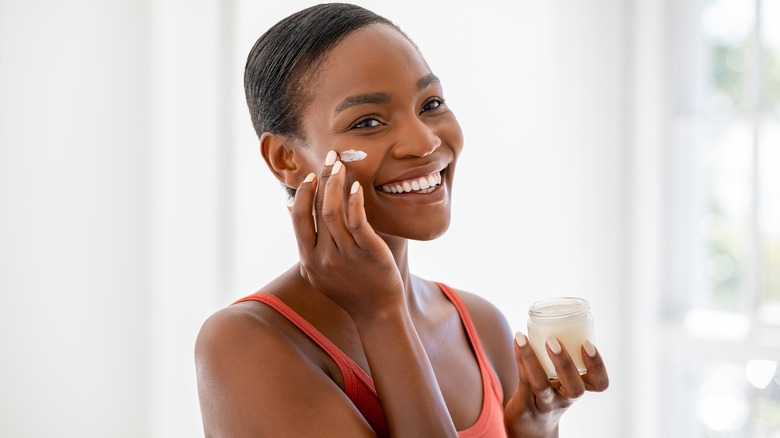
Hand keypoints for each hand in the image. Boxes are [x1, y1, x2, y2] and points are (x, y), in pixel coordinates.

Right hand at [289, 150, 405, 318]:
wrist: (376, 312)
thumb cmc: (348, 288)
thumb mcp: (317, 268)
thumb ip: (305, 240)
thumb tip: (288, 208)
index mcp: (309, 258)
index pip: (300, 218)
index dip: (304, 193)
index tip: (311, 176)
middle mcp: (323, 257)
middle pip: (317, 209)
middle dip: (322, 179)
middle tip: (330, 157)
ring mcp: (345, 255)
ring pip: (334, 212)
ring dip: (336, 184)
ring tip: (341, 165)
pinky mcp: (369, 253)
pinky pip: (358, 223)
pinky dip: (354, 202)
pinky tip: (356, 187)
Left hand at [504, 334, 608, 437]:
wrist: (530, 428)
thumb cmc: (550, 394)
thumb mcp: (562, 380)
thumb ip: (563, 356)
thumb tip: (558, 317)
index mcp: (578, 388)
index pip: (599, 383)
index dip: (597, 365)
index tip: (587, 344)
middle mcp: (565, 399)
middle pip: (574, 388)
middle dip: (565, 363)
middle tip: (553, 341)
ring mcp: (545, 404)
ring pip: (540, 385)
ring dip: (531, 359)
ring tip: (522, 338)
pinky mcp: (525, 406)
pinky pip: (522, 380)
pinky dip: (520, 358)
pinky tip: (518, 340)